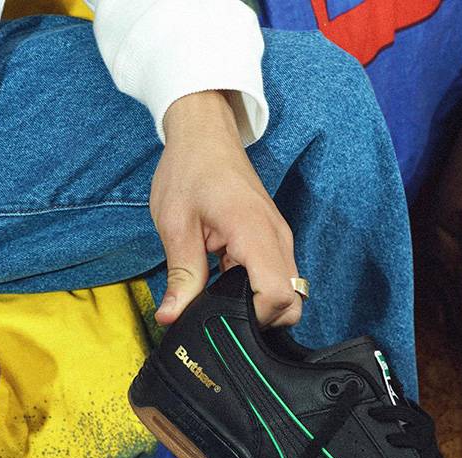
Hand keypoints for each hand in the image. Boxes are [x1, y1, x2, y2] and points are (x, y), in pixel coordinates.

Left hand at [151, 90, 301, 326]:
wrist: (205, 134)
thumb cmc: (190, 170)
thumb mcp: (175, 225)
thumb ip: (180, 276)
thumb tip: (171, 317)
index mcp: (254, 233)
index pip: (277, 297)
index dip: (251, 319)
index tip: (220, 319)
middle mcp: (277, 239)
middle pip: (291, 304)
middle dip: (258, 320)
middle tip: (221, 313)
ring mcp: (280, 240)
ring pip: (289, 295)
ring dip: (258, 306)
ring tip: (221, 295)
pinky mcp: (274, 241)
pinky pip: (278, 280)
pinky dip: (257, 291)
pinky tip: (226, 281)